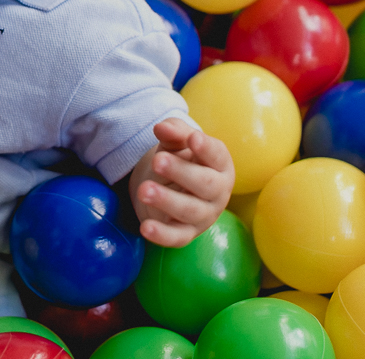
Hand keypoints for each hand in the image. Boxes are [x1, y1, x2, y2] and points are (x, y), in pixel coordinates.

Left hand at [130, 117, 234, 246]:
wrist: (169, 187)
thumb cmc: (180, 160)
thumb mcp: (177, 142)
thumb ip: (173, 132)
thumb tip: (161, 127)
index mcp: (220, 164)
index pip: (217, 155)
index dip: (206, 148)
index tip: (193, 138)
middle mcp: (217, 191)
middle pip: (205, 184)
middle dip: (181, 172)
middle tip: (157, 161)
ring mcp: (204, 215)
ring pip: (189, 210)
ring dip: (167, 200)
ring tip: (144, 190)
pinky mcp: (187, 234)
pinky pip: (176, 237)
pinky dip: (162, 235)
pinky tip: (145, 228)